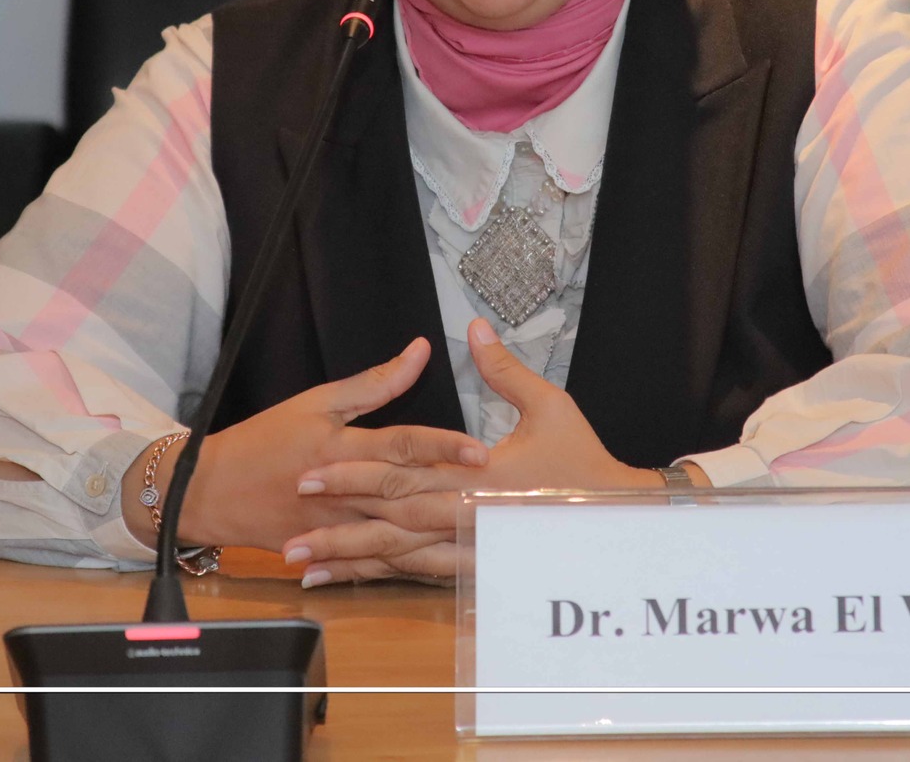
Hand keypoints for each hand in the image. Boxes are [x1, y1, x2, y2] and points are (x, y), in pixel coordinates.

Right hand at [122, 337, 486, 553]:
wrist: (210, 492)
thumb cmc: (266, 439)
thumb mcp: (317, 403)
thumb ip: (374, 382)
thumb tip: (420, 350)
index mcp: (341, 449)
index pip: (401, 445)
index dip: (442, 447)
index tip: (482, 450)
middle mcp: (343, 492)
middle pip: (407, 494)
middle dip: (454, 496)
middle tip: (499, 495)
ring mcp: (337, 528)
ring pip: (396, 534)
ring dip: (439, 536)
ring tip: (482, 534)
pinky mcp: (331, 553)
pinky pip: (376, 562)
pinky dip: (408, 564)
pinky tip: (443, 567)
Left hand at [281, 317, 682, 584]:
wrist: (621, 521)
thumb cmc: (584, 463)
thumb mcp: (550, 407)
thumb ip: (505, 370)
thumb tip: (477, 329)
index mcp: (477, 478)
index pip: (402, 474)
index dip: (353, 473)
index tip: (310, 471)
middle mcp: (467, 518)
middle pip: (388, 523)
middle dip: (336, 525)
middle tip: (288, 530)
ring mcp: (471, 550)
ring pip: (399, 559)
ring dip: (350, 561)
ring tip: (303, 564)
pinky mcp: (477, 569)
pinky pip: (419, 577)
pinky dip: (380, 578)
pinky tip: (347, 580)